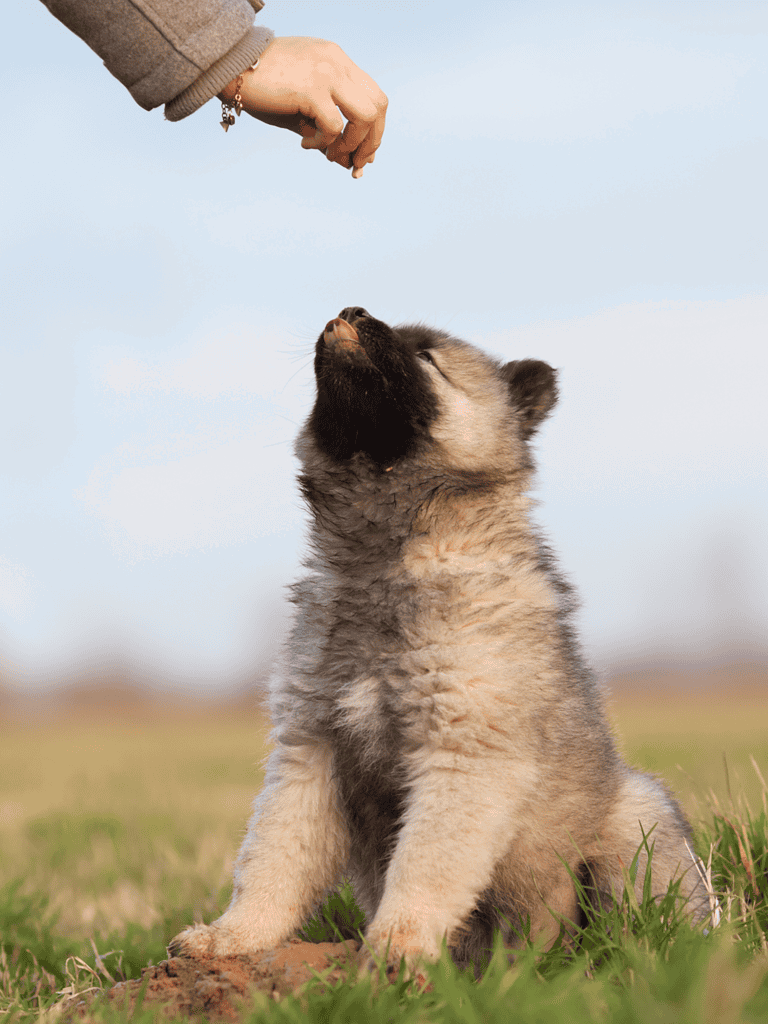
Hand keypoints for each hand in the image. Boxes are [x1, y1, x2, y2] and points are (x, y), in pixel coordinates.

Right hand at [219, 37, 386, 177]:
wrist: (230, 65)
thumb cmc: (262, 87)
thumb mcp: (301, 110)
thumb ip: (326, 132)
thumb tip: (348, 164)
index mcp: (337, 61)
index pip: (373, 96)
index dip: (374, 130)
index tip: (361, 155)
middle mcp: (337, 63)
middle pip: (379, 106)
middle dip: (371, 142)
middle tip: (354, 164)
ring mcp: (327, 73)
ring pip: (366, 117)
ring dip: (352, 145)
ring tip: (329, 155)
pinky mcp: (312, 89)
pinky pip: (334, 127)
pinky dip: (324, 143)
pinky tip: (304, 143)